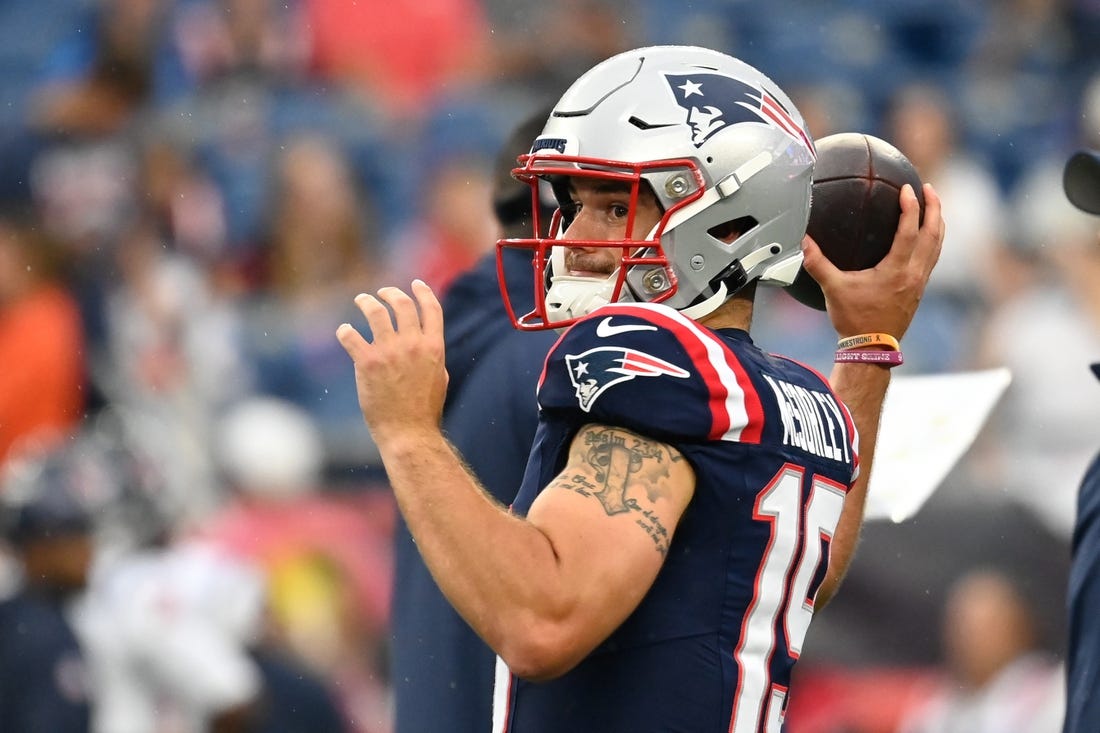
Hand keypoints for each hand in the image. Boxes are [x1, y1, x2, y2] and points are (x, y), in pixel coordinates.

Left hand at [336, 280, 449, 444]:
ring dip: (367, 302)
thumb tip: (427, 344)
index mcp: (433, 347)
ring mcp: (389, 352)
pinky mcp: (367, 363)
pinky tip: (344, 332)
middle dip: (390, 294)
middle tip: (381, 294)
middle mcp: (412, 345)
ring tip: (361, 300)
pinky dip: (345, 331)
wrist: (408, 433)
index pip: (431, 309)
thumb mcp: (439, 378)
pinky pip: (351, 336)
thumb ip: (433, 357)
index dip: (423, 292)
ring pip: (376, 312)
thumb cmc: (425, 411)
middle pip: (402, 304)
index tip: (415, 284)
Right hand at [801, 183, 944, 340]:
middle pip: (934, 234)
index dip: (911, 207)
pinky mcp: (919, 290)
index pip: (910, 231)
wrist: (872, 348)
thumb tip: (803, 241)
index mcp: (896, 270)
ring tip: (933, 207)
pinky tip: (925, 237)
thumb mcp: (833, 289)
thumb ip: (818, 264)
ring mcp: (919, 282)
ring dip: (937, 224)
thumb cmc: (854, 319)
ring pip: (937, 246)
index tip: (909, 189)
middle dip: (934, 209)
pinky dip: (932, 242)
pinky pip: (932, 258)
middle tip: (928, 189)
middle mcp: (913, 274)